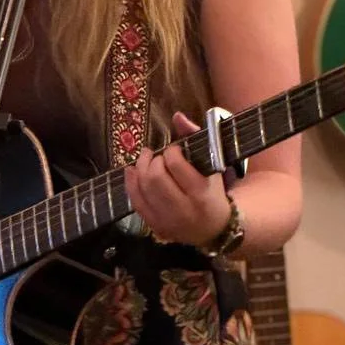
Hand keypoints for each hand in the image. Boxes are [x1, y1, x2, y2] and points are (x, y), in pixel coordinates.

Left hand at [125, 111, 231, 246]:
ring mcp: (167, 221)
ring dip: (140, 168)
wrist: (214, 228)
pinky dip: (130, 183)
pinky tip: (132, 170)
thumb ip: (195, 137)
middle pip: (155, 178)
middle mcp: (184, 210)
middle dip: (152, 161)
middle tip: (156, 155)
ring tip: (146, 159)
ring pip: (143, 189)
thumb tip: (177, 116)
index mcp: (201, 193)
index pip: (176, 165)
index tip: (173, 150)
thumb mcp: (212, 164)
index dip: (171, 151)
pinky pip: (136, 202)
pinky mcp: (155, 227)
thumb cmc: (213, 190)